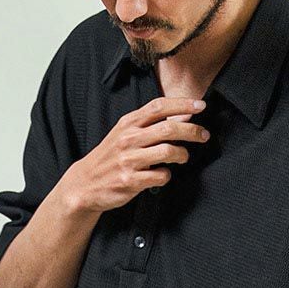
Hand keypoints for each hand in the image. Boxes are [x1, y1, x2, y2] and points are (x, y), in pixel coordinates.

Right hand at [64, 97, 209, 213]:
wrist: (85, 183)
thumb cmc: (110, 157)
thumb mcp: (125, 133)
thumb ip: (151, 124)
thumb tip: (184, 113)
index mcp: (128, 124)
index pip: (159, 106)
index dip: (182, 104)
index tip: (201, 105)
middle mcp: (128, 139)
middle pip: (168, 128)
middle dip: (192, 130)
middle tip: (203, 135)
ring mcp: (129, 160)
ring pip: (168, 151)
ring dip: (182, 154)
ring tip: (183, 157)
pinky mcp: (130, 181)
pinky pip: (160, 176)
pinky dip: (166, 175)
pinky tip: (162, 175)